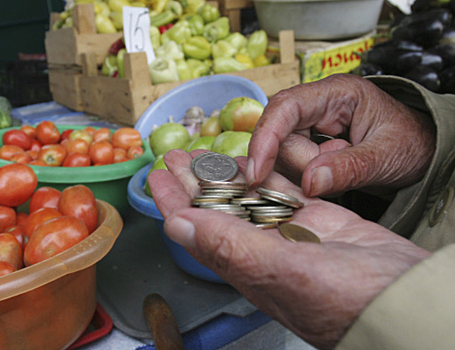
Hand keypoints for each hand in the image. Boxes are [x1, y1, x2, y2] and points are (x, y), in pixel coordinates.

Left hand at [149, 149, 430, 348]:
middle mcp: (263, 251)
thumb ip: (229, 247)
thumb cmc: (346, 298)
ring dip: (227, 175)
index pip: (197, 230)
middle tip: (176, 155)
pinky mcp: (318, 222)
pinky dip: (268, 175)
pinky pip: (285, 192)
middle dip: (194, 182)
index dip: (174, 202)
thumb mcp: (282, 271)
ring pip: (249, 198)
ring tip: (207, 154)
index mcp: (246, 266)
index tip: (156, 176)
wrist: (405, 298)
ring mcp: (292, 235)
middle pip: (218, 210)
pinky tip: (254, 161)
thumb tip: (178, 226)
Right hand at [246, 74, 435, 197]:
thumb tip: (309, 182)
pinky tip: (328, 178)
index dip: (265, 138)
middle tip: (335, 175)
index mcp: (337, 93)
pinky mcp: (308, 143)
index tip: (256, 173)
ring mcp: (310, 124)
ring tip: (341, 174)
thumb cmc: (411, 144)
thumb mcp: (386, 157)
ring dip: (305, 173)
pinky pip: (291, 164)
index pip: (286, 107)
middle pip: (280, 136)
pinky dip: (304, 178)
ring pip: (282, 154)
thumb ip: (349, 168)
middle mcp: (317, 104)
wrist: (420, 152)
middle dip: (301, 164)